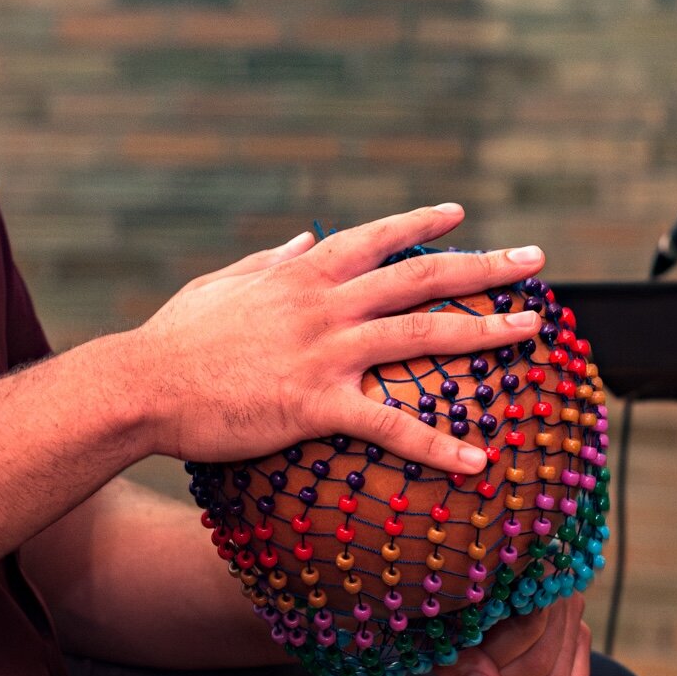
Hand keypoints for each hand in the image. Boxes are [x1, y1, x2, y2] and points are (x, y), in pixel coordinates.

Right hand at [124, 204, 545, 474]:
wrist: (142, 385)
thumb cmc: (175, 340)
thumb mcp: (219, 284)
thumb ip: (268, 262)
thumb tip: (302, 241)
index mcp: (303, 274)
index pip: (377, 238)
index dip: (423, 224)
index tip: (462, 216)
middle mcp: (325, 303)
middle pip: (422, 276)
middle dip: (484, 265)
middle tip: (533, 261)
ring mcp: (326, 351)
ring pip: (423, 333)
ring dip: (485, 331)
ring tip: (530, 330)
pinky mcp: (317, 404)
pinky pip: (392, 425)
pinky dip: (438, 444)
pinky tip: (476, 459)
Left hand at [436, 594, 591, 675]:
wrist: (467, 621)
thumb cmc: (448, 624)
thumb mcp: (443, 640)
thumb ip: (461, 664)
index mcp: (530, 572)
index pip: (526, 628)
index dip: (492, 662)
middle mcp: (562, 594)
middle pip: (541, 661)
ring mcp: (576, 624)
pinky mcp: (579, 654)